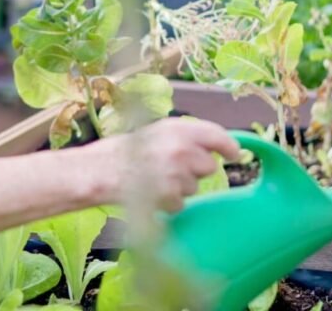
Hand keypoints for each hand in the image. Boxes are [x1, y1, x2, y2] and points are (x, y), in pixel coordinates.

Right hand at [91, 117, 239, 212]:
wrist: (98, 171)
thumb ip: (183, 136)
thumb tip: (214, 146)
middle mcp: (181, 149)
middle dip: (194, 170)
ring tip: (153, 179)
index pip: (217, 135)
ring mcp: (176, 173)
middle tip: (169, 167)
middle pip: (208, 167)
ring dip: (179, 187)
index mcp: (178, 128)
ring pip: (194, 187)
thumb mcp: (154, 132)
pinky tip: (150, 192)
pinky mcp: (170, 195)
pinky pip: (180, 203)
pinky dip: (168, 202)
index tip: (234, 154)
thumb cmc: (122, 151)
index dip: (229, 147)